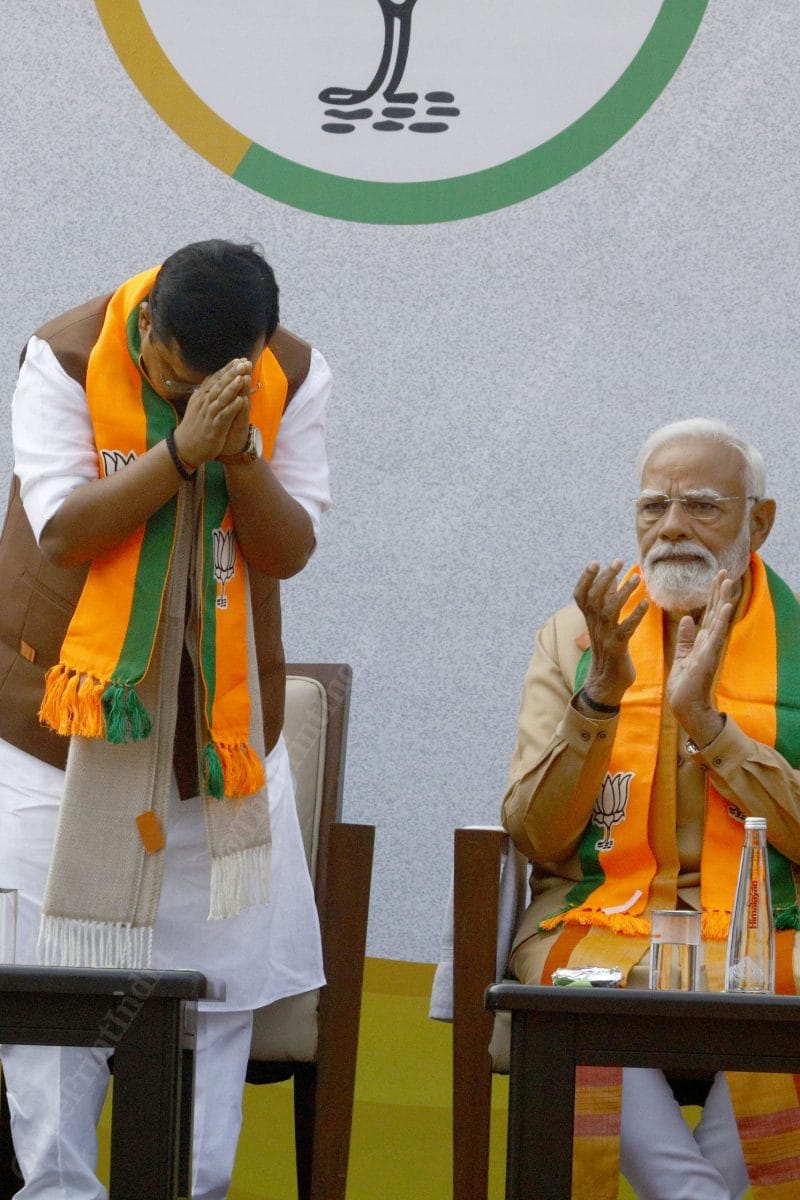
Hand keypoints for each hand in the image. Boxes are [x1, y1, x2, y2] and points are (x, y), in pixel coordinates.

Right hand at [172, 358, 251, 466]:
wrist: (185, 447)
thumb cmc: (195, 426)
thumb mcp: (198, 405)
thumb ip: (206, 392)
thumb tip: (213, 379)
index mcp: (202, 396)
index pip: (215, 379)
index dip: (227, 369)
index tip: (239, 360)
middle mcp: (204, 403)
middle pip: (219, 385)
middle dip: (232, 373)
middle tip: (243, 362)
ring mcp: (208, 415)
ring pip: (221, 398)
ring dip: (232, 387)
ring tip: (242, 377)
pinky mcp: (213, 427)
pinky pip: (223, 415)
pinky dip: (231, 407)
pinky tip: (240, 401)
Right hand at [574, 559, 648, 706]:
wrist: (605, 682)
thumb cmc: (608, 650)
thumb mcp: (603, 625)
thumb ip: (606, 603)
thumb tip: (612, 579)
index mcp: (589, 619)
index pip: (580, 595)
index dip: (585, 578)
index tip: (596, 562)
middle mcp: (594, 625)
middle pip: (595, 597)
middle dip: (605, 577)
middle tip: (618, 561)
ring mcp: (605, 636)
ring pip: (609, 610)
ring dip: (623, 592)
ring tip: (638, 578)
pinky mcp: (617, 647)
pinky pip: (625, 628)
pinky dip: (635, 615)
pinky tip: (646, 604)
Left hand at [667, 570, 733, 744]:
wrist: (684, 704)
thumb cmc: (685, 683)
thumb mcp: (683, 655)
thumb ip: (686, 637)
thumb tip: (687, 619)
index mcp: (703, 640)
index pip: (709, 613)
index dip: (712, 595)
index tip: (716, 576)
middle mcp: (710, 642)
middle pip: (716, 612)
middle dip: (719, 592)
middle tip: (724, 571)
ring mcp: (711, 648)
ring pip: (718, 619)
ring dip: (723, 600)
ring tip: (728, 581)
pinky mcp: (708, 657)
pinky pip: (716, 636)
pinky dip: (722, 620)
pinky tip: (726, 606)